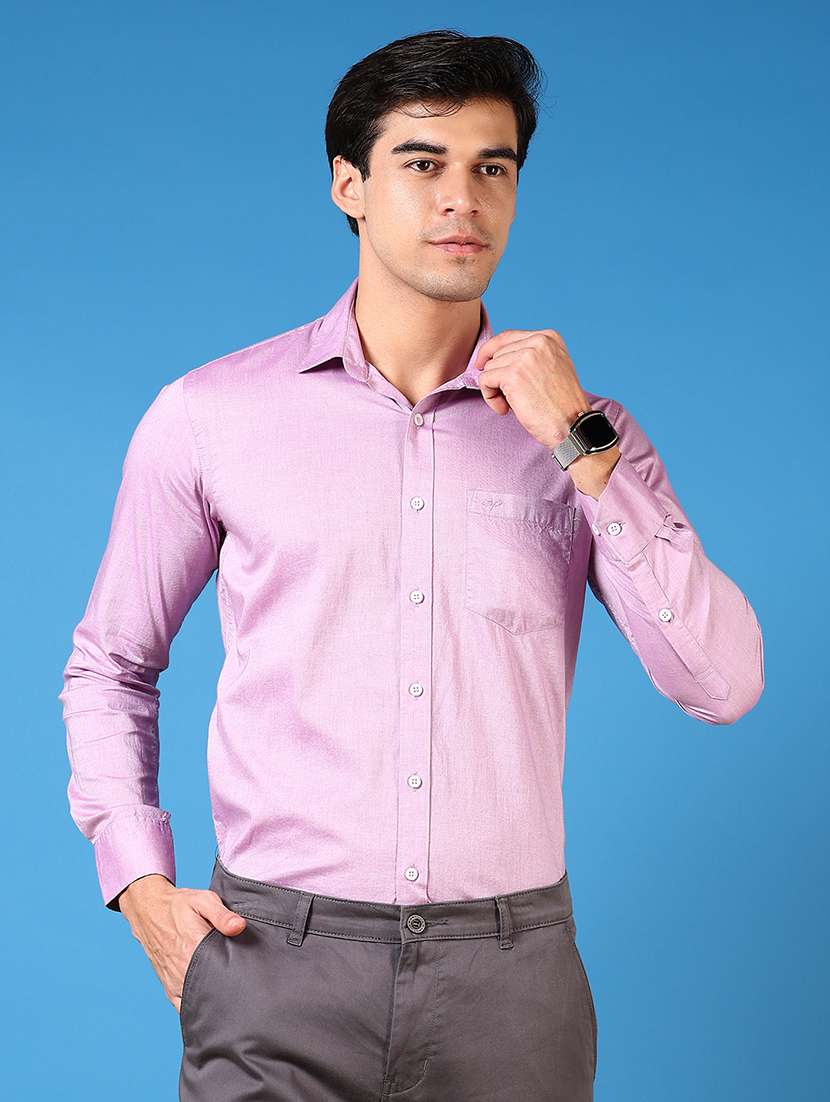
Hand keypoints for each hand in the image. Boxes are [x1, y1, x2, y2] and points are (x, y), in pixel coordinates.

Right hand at [119, 873, 246, 1013]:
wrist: (148, 910)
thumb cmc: (179, 905)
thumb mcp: (202, 900)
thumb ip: (222, 914)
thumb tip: (239, 927)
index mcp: (193, 948)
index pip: (220, 972)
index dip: (237, 979)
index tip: (250, 981)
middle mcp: (182, 969)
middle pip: (211, 991)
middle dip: (228, 994)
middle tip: (245, 992)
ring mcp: (174, 980)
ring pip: (196, 1002)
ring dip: (213, 1002)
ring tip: (231, 1001)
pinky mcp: (168, 985)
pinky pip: (181, 1006)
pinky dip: (195, 1010)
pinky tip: (210, 1009)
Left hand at [473, 328, 591, 450]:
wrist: (572, 425)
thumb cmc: (561, 405)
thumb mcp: (551, 368)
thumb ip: (529, 357)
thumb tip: (492, 357)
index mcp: (549, 337)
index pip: (507, 337)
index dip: (491, 352)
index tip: (482, 366)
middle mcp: (538, 342)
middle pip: (497, 353)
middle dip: (497, 376)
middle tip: (511, 398)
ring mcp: (525, 356)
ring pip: (489, 367)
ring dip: (494, 389)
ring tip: (511, 405)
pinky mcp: (513, 374)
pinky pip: (485, 380)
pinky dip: (490, 397)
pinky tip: (505, 409)